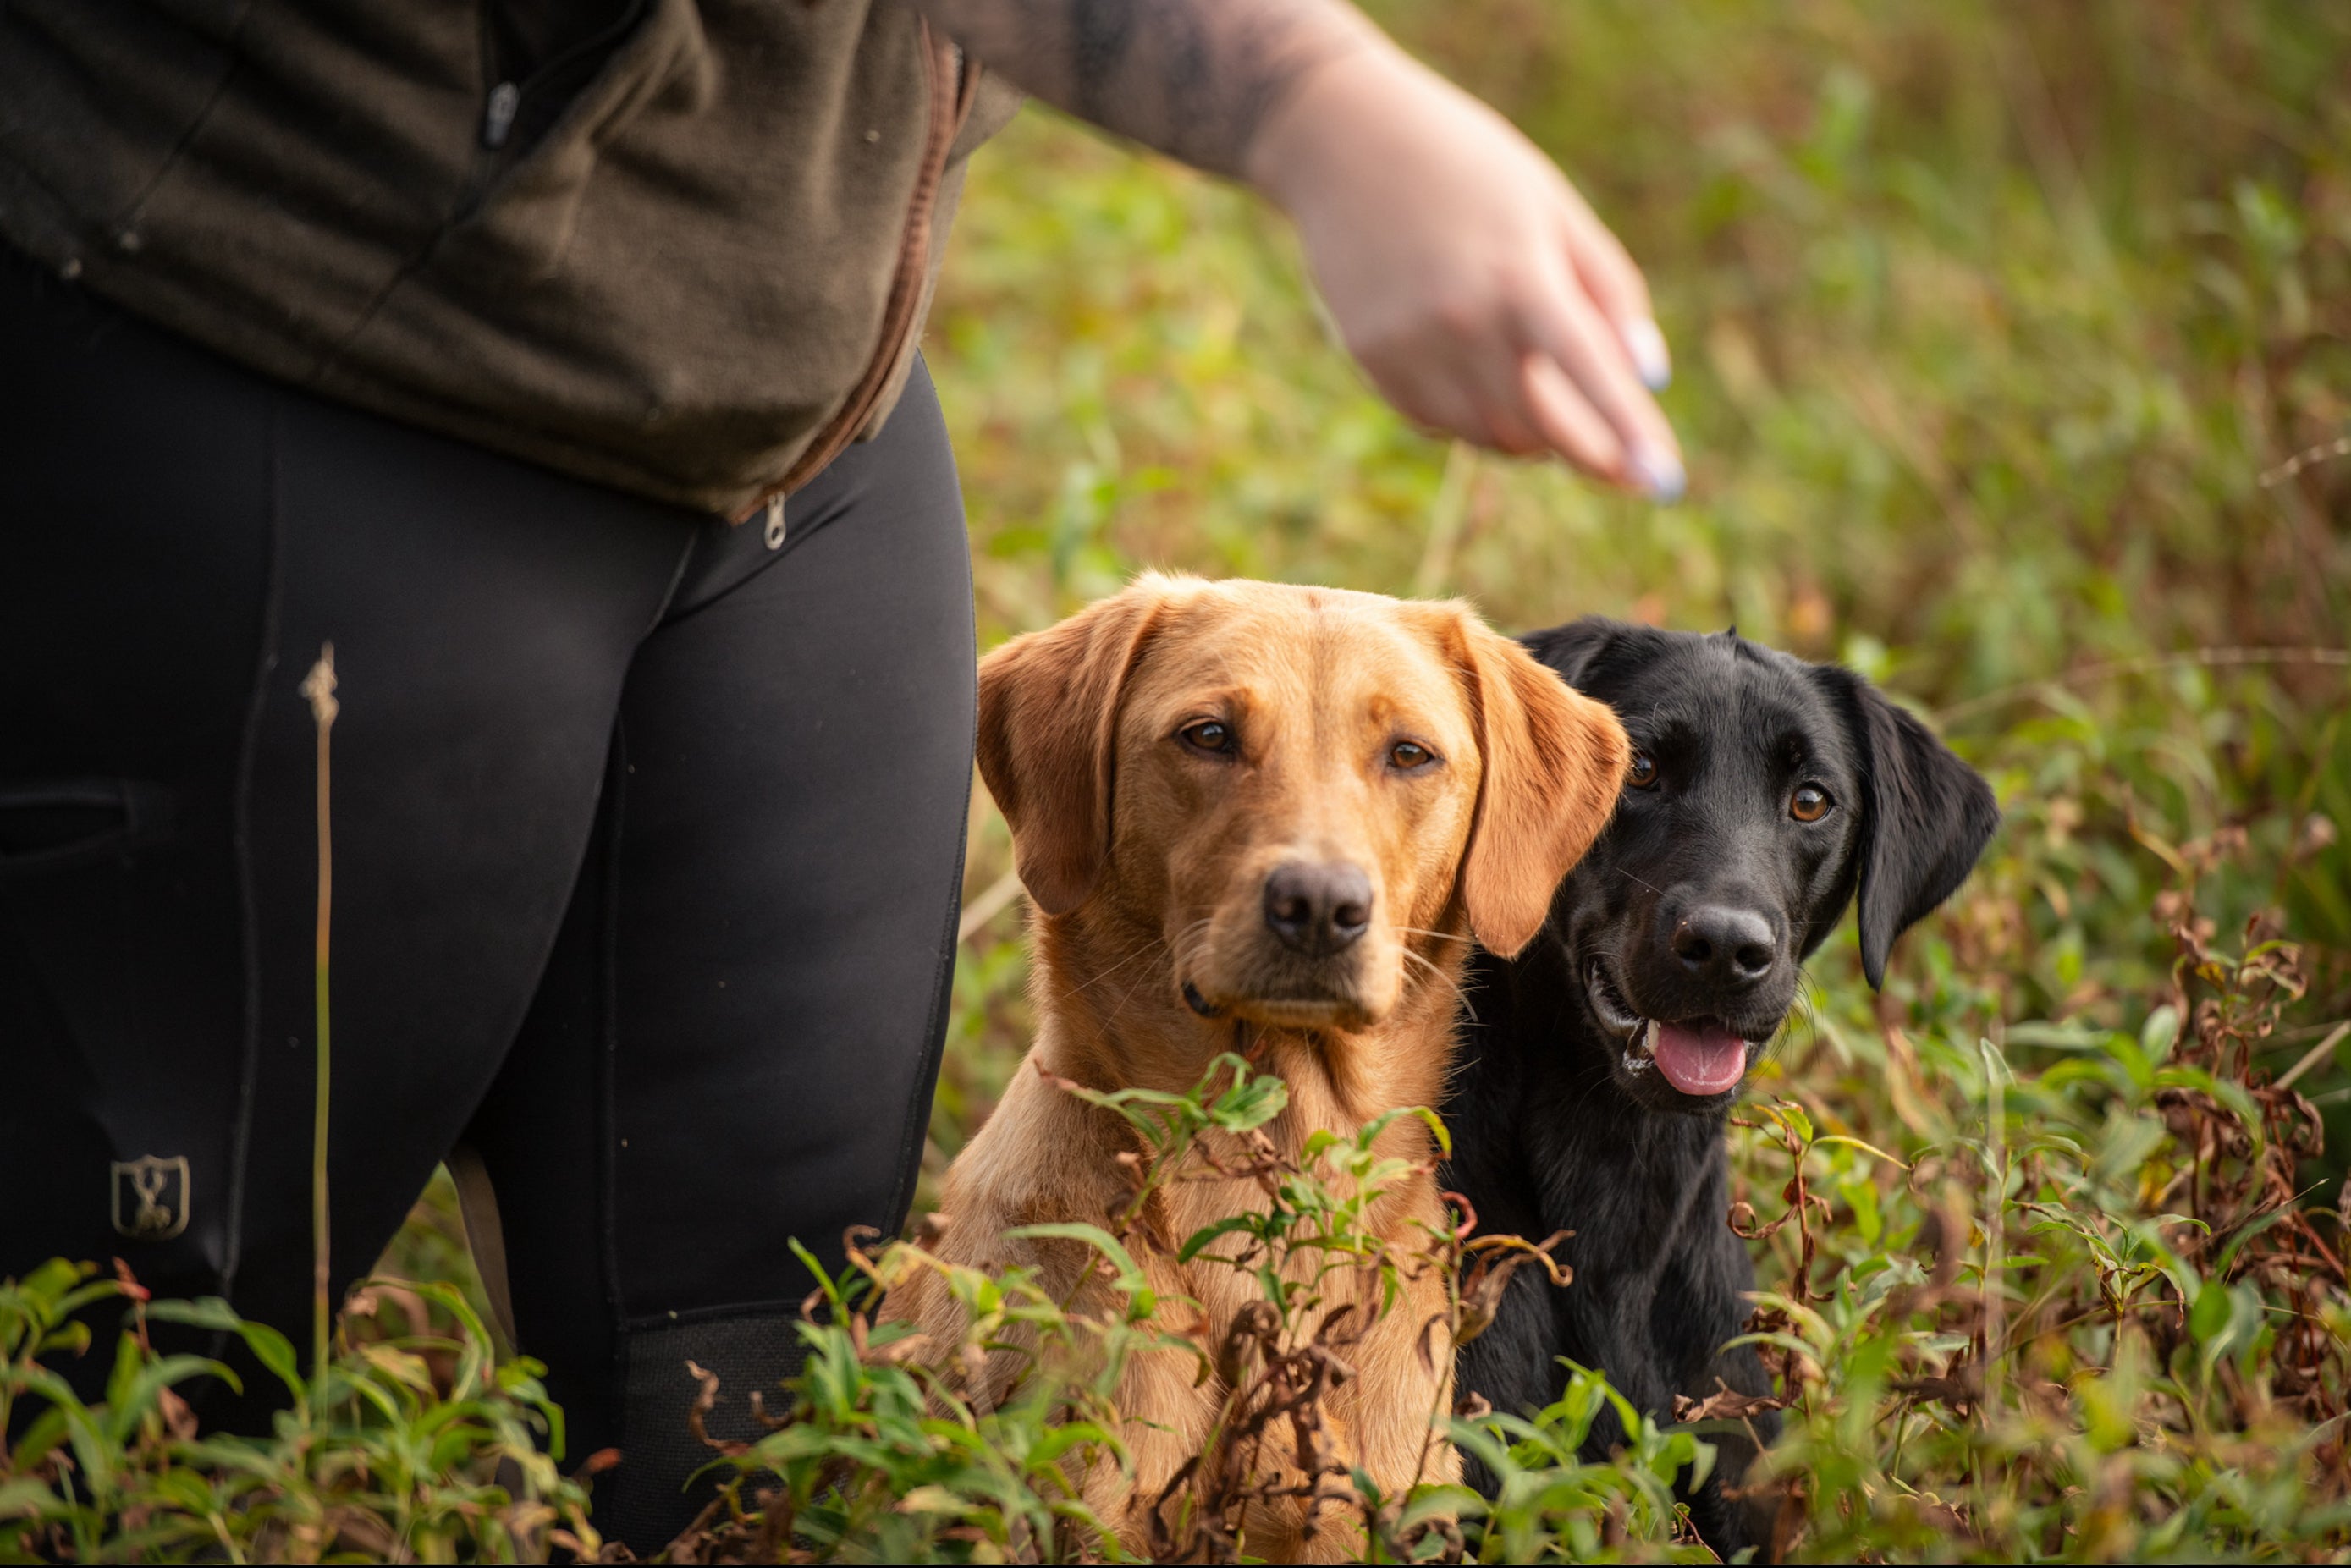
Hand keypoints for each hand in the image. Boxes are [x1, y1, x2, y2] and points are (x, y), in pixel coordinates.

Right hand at [1245, 41, 1683, 497]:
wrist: (1346, 143)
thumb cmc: (1471, 169)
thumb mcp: (1555, 209)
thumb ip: (1609, 291)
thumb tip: (1648, 377)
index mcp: (1522, 277)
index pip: (1591, 376)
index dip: (1631, 436)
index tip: (1665, 486)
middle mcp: (1463, 322)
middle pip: (1542, 429)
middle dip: (1587, 452)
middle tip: (1615, 459)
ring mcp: (1411, 348)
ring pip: (1490, 436)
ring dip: (1530, 434)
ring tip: (1538, 388)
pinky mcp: (1372, 361)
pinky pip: (1439, 423)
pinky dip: (1472, 418)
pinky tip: (1476, 373)